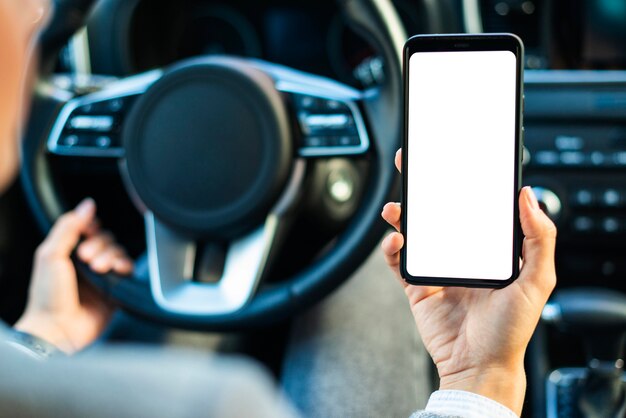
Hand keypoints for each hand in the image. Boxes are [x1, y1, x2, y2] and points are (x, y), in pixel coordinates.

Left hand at [15, 198, 132, 353]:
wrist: (58, 329)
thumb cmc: (48, 297)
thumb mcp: (50, 254)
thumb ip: (68, 226)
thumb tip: (87, 204)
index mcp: (68, 252)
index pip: (89, 229)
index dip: (91, 229)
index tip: (85, 236)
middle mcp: (86, 263)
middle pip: (107, 239)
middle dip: (100, 245)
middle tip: (86, 258)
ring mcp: (102, 276)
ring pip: (119, 252)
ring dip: (111, 256)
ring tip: (98, 269)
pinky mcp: (115, 289)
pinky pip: (128, 270)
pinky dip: (125, 266)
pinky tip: (116, 271)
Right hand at [381, 149, 556, 414]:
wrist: (478, 365)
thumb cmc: (510, 330)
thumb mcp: (536, 281)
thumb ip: (539, 238)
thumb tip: (530, 196)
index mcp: (489, 249)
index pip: (475, 208)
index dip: (463, 183)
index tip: (454, 162)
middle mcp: (461, 254)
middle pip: (439, 213)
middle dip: (424, 189)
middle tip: (412, 167)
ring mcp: (437, 268)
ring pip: (414, 232)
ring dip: (402, 215)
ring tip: (396, 209)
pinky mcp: (417, 285)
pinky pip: (398, 260)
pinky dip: (392, 248)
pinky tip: (396, 242)